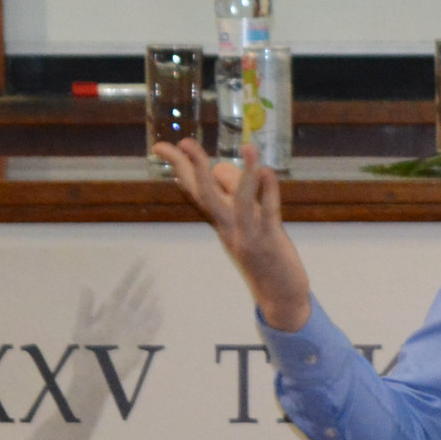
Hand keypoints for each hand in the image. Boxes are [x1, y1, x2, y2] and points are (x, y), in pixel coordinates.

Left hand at [71, 260, 162, 351]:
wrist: (93, 377)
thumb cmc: (86, 353)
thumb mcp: (82, 328)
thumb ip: (86, 309)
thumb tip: (87, 286)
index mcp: (109, 311)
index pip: (123, 289)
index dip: (131, 274)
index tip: (141, 260)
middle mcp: (124, 317)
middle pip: (137, 296)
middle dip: (144, 283)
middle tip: (153, 269)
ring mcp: (133, 329)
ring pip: (145, 310)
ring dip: (151, 299)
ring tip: (157, 287)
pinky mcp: (140, 342)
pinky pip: (151, 327)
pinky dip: (155, 319)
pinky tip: (160, 309)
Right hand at [161, 137, 311, 331]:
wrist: (280, 297)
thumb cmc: (263, 256)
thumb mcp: (244, 222)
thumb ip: (232, 195)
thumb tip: (218, 168)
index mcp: (220, 221)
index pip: (195, 190)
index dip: (178, 167)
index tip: (160, 146)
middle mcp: (229, 227)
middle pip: (206, 195)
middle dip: (195, 168)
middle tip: (184, 142)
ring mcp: (249, 236)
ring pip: (240, 203)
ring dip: (244, 175)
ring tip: (248, 147)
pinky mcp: (271, 242)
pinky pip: (269, 214)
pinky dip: (269, 193)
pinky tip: (268, 172)